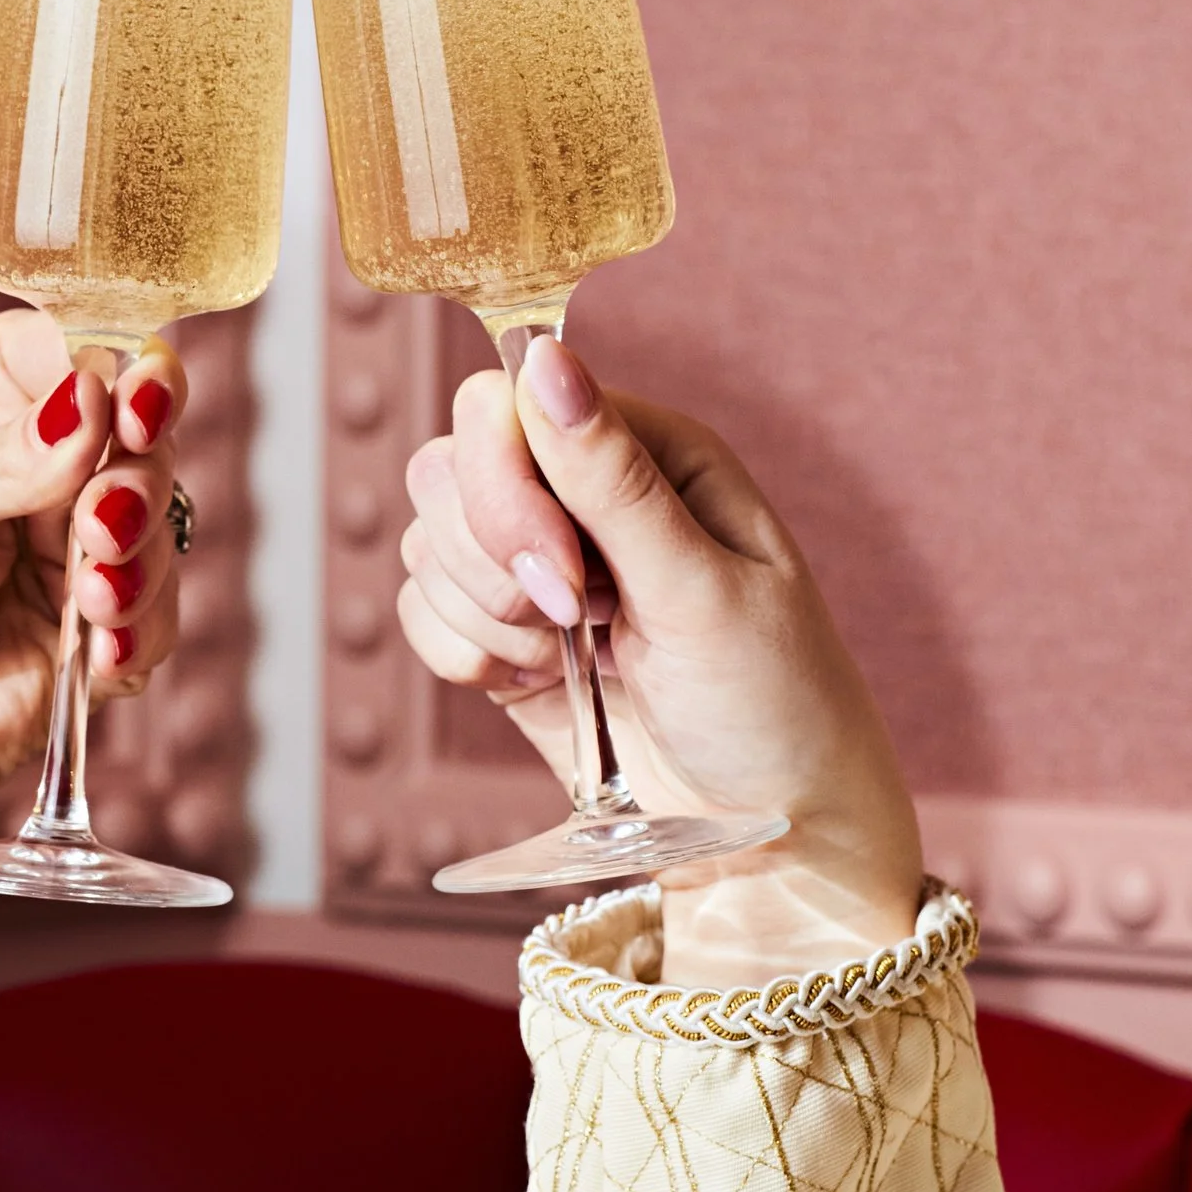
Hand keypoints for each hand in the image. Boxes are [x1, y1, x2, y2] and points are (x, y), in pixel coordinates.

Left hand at [0, 309, 185, 831]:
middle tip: (99, 526)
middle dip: (135, 482)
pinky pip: (158, 617)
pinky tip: (98, 655)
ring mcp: (80, 546)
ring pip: (161, 526)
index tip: (134, 404)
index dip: (120, 370)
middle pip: (142, 435)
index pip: (76, 348)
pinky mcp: (103, 628)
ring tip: (90, 602)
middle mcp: (45, 463)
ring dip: (138, 564)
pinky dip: (138, 634)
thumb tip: (89, 401)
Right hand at [399, 337, 922, 973]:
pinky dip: (463, 655)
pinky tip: (534, 686)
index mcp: (651, 452)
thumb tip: (544, 359)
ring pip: (426, 542)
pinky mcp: (504, 634)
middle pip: (448, 468)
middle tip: (576, 624)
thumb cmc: (770, 705)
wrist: (770, 832)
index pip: (508, 408)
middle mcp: (585, 494)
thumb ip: (613, 481)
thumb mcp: (702, 590)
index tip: (562, 579)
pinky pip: (421, 610)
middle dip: (493, 562)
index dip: (507, 488)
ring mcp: (538, 564)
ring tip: (573, 661)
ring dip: (484, 616)